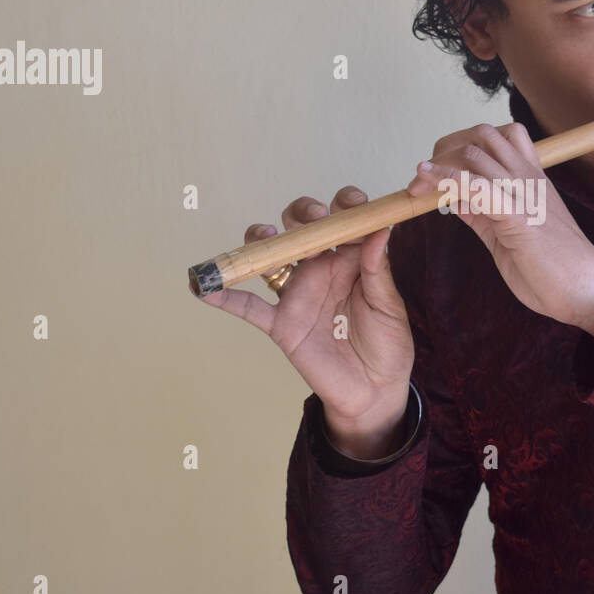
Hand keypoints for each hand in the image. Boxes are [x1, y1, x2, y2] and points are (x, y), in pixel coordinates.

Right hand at [194, 187, 415, 456]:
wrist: (374, 391)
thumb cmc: (388, 344)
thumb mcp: (389, 306)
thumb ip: (379, 270)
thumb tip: (380, 230)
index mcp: (351, 259)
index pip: (342, 218)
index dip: (344, 203)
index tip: (352, 202)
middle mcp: (320, 268)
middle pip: (300, 226)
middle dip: (302, 213)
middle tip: (317, 220)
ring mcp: (298, 294)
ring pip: (269, 256)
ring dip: (262, 240)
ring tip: (270, 238)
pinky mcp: (282, 323)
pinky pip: (248, 307)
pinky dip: (225, 297)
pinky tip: (204, 287)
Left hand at [406, 122, 593, 345]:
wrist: (586, 291)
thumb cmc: (552, 268)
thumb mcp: (508, 233)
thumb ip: (483, 213)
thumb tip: (455, 199)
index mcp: (531, 179)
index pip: (495, 137)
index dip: (459, 146)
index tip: (433, 172)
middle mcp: (528, 177)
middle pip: (481, 135)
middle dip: (445, 148)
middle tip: (421, 179)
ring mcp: (525, 193)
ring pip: (476, 153)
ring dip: (439, 164)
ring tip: (417, 185)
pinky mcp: (518, 216)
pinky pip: (478, 186)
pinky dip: (447, 179)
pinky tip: (426, 183)